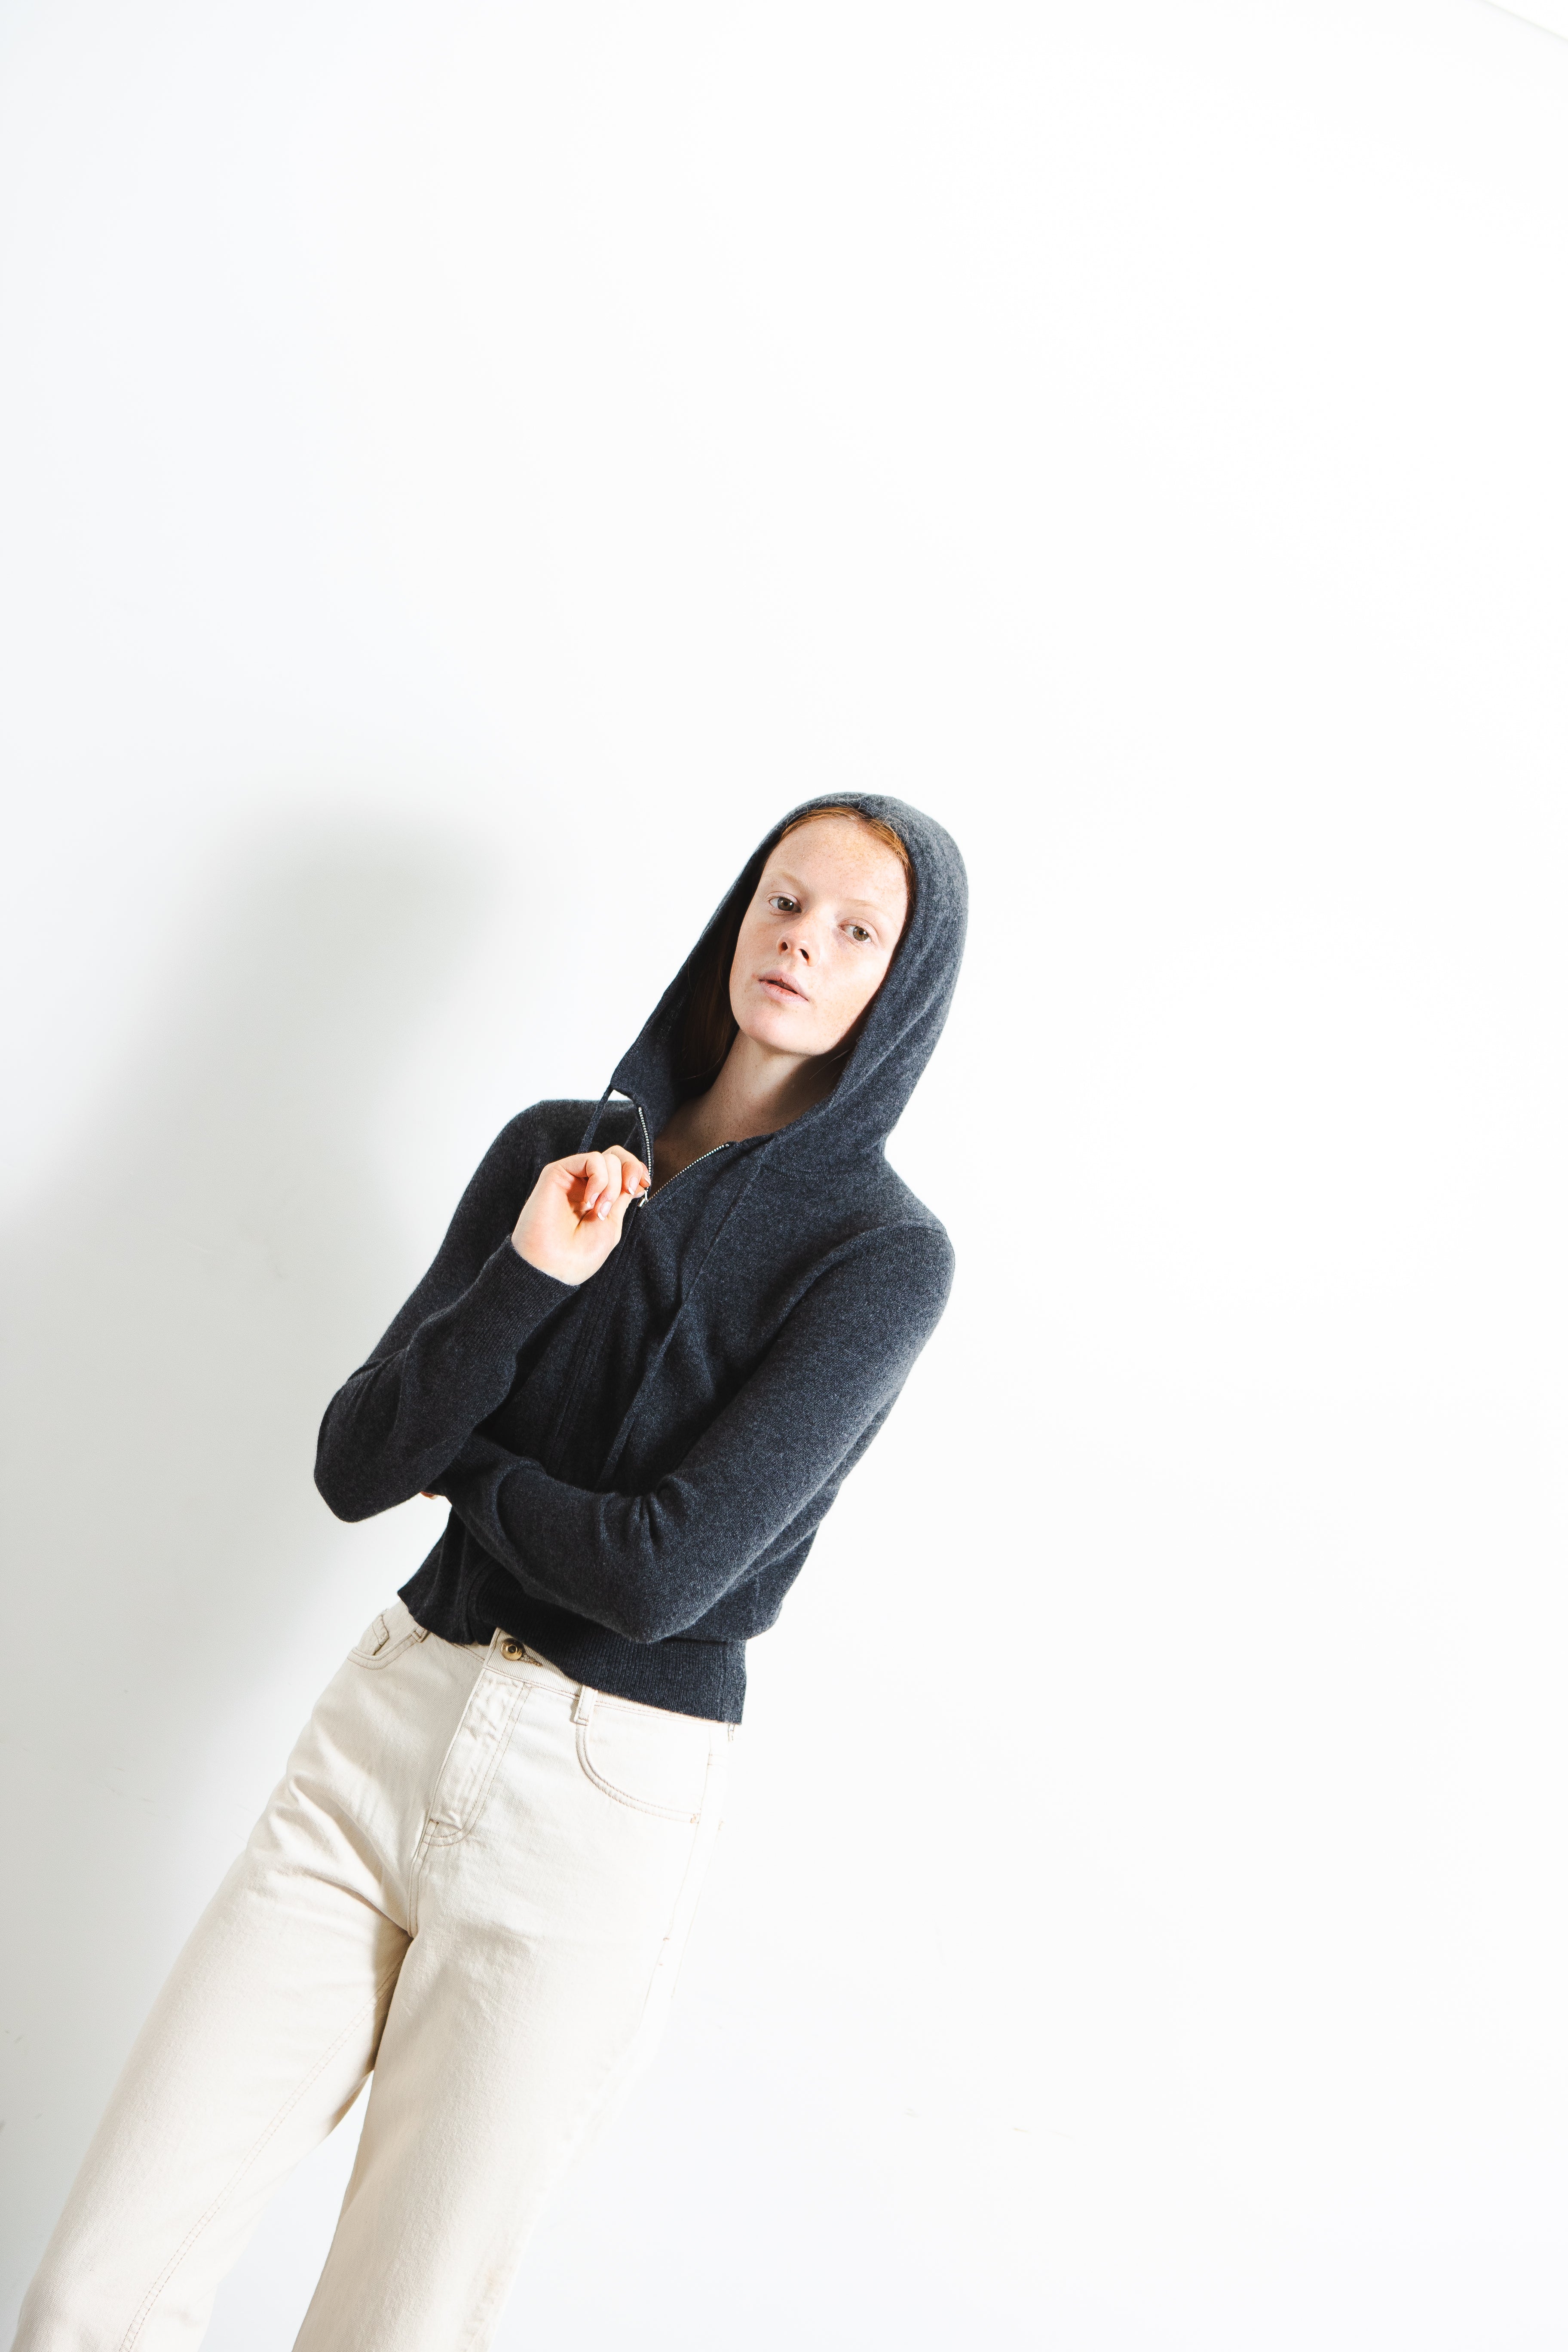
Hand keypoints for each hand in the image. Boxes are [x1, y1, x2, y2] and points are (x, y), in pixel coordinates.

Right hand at [510, 1146, 649, 1285]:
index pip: (621, 1168)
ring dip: (612, 1184)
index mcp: (598, 1197)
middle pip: (616, 1156)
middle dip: (631, 1170)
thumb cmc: (579, 1255)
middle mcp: (585, 1184)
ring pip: (607, 1158)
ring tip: (599, 1210)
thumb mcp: (611, 1224)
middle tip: (629, 1191)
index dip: (636, 1170)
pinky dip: (600, 1178)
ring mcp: (572, 1177)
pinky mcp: (557, 1172)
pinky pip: (592, 1160)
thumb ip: (621, 1198)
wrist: (553, 1267)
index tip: (644, 1185)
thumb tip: (635, 1178)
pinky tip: (589, 1201)